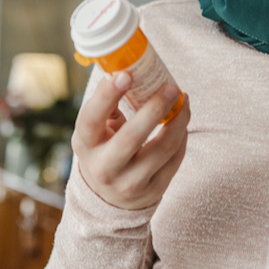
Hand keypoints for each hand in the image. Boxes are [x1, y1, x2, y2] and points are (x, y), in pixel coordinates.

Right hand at [71, 72, 189, 209]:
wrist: (108, 198)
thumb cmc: (103, 149)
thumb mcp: (95, 131)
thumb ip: (107, 105)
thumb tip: (125, 70)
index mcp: (85, 145)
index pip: (91, 119)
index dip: (107, 96)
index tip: (125, 74)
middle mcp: (104, 168)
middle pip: (132, 137)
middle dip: (155, 109)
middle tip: (172, 88)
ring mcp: (129, 183)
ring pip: (162, 149)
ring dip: (178, 121)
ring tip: (184, 101)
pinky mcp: (152, 191)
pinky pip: (174, 160)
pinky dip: (182, 137)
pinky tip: (182, 121)